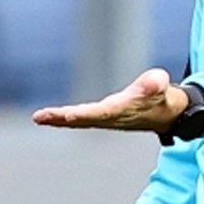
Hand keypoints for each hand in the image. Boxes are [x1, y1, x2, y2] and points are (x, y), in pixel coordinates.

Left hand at [31, 68, 188, 133]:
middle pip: (84, 119)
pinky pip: (78, 118)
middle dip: (63, 118)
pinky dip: (62, 118)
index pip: (102, 113)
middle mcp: (111, 118)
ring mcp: (104, 119)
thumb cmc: (162, 96)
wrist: (164, 114)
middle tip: (42, 117)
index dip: (85, 114)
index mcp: (124, 110)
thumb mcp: (162, 86)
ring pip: (78, 121)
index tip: (69, 115)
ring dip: (58, 119)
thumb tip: (155, 82)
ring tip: (39, 117)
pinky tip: (47, 117)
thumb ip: (156, 84)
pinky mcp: (101, 117)